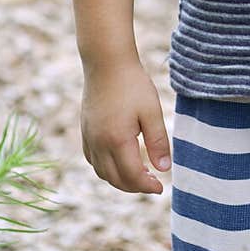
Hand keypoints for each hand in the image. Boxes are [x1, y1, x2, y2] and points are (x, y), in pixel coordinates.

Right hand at [80, 59, 170, 194]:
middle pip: (115, 179)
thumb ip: (158, 142)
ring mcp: (89, 138)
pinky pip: (93, 160)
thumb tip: (164, 169)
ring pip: (102, 172)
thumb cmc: (132, 84)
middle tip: (153, 184)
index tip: (161, 188)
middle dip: (134, 187)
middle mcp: (99, 143)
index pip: (132, 176)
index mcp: (117, 140)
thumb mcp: (152, 112)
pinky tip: (119, 161)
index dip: (147, 186)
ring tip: (139, 175)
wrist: (106, 62)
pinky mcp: (85, 131)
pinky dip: (106, 169)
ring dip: (119, 180)